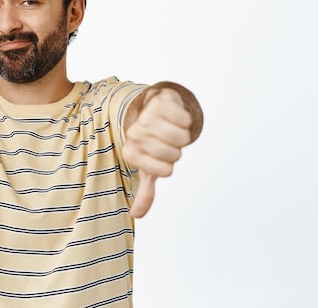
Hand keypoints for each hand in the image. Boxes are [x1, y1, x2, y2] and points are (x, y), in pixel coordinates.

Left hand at [122, 88, 193, 217]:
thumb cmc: (152, 141)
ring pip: (181, 137)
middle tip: (167, 141)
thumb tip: (136, 215)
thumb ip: (145, 192)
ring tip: (171, 129)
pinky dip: (185, 119)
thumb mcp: (148, 166)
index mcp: (131, 152)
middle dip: (177, 150)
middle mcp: (135, 135)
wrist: (152, 107)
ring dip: (183, 134)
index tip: (160, 155)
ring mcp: (146, 116)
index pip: (166, 172)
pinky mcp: (159, 101)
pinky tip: (174, 116)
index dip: (170, 165)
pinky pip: (184, 119)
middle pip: (174, 155)